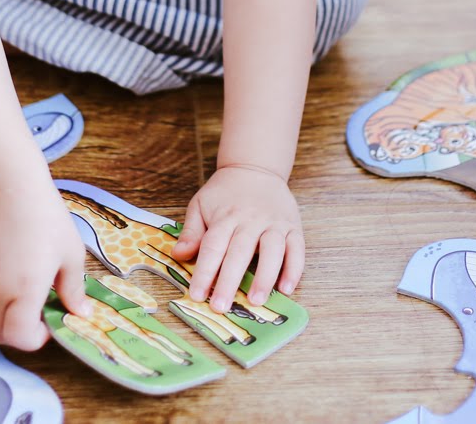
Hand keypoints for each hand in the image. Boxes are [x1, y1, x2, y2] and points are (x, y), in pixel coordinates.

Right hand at [0, 184, 89, 349]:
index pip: (20, 338)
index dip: (36, 339)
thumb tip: (82, 315)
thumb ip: (74, 290)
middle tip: (34, 317)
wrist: (16, 192)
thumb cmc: (47, 221)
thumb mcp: (71, 255)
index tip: (48, 322)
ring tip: (11, 314)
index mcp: (25, 290)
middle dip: (18, 335)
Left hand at [172, 164, 302, 311]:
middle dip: (230, 282)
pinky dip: (294, 269)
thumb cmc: (224, 192)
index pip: (213, 247)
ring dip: (264, 277)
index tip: (197, 295)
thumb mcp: (201, 205)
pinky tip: (286, 288)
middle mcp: (251, 220)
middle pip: (239, 253)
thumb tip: (178, 256)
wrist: (255, 168)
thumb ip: (191, 232)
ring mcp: (274, 223)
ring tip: (256, 301)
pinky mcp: (293, 227)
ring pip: (272, 251)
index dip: (204, 272)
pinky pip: (297, 249)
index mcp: (225, 216)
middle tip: (221, 307)